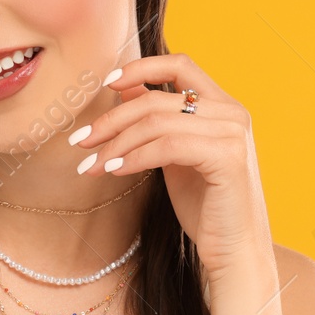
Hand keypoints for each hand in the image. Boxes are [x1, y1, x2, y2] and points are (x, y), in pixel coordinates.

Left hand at [70, 53, 275, 289]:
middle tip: (81, 141)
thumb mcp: (173, 155)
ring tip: (92, 165)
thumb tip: (124, 87)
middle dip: (112, 119)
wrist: (234, 250)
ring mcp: (233, 134)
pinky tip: (115, 172)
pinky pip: (168, 146)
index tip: (104, 84)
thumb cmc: (204, 205)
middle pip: (158, 98)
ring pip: (158, 122)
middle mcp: (232, 113)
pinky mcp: (228, 158)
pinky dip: (135, 157)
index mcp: (223, 106)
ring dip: (116, 144)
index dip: (140, 68)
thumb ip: (157, 120)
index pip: (180, 64)